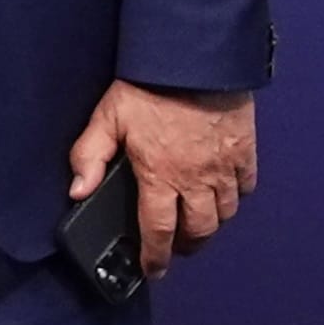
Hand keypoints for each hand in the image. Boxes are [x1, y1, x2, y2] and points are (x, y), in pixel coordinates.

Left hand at [68, 81, 255, 277]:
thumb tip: (77, 192)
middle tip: (176, 248)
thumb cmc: (151, 85)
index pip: (159, 233)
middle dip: (186, 246)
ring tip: (199, 223)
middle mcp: (197, 179)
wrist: (196, 55)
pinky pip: (246, 186)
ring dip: (211, 224)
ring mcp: (225, 166)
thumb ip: (89, 156)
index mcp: (161, 177)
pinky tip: (224, 192)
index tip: (154, 269)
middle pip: (199, 231)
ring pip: (225, 213)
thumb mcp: (108, 117)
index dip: (156, 257)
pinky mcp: (245, 149)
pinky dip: (236, 196)